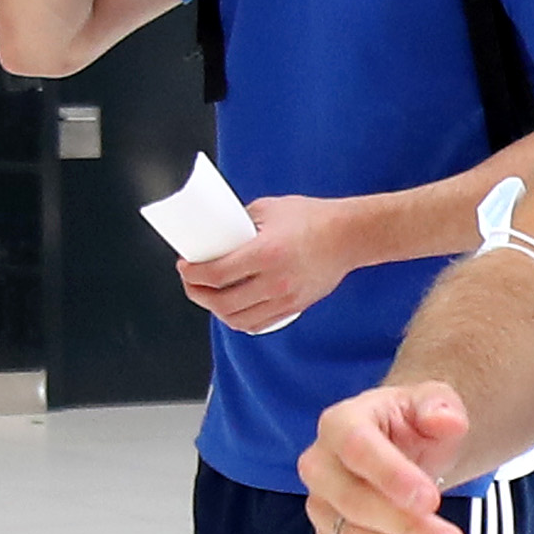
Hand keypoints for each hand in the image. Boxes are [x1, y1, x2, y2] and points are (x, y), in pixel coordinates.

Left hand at [180, 193, 357, 332]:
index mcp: (265, 253)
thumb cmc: (312, 219)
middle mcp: (274, 281)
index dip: (192, 274)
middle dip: (198, 294)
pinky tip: (231, 310)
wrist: (348, 236)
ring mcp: (285, 298)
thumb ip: (240, 223)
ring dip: (216, 311)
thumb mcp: (268, 210)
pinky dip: (239, 321)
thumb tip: (216, 233)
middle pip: (222, 303)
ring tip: (209, 297)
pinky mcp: (294, 307)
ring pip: (238, 319)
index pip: (216, 274)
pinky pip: (258, 324)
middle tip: (190, 282)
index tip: (185, 267)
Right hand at [298, 384, 473, 533]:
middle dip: (407, 529)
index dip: (391, 477)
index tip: (432, 501)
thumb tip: (446, 420)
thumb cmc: (414, 424)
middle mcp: (319, 467)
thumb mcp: (434, 402)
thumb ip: (440, 406)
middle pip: (352, 504)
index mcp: (341, 423)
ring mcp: (320, 508)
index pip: (355, 448)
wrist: (403, 450)